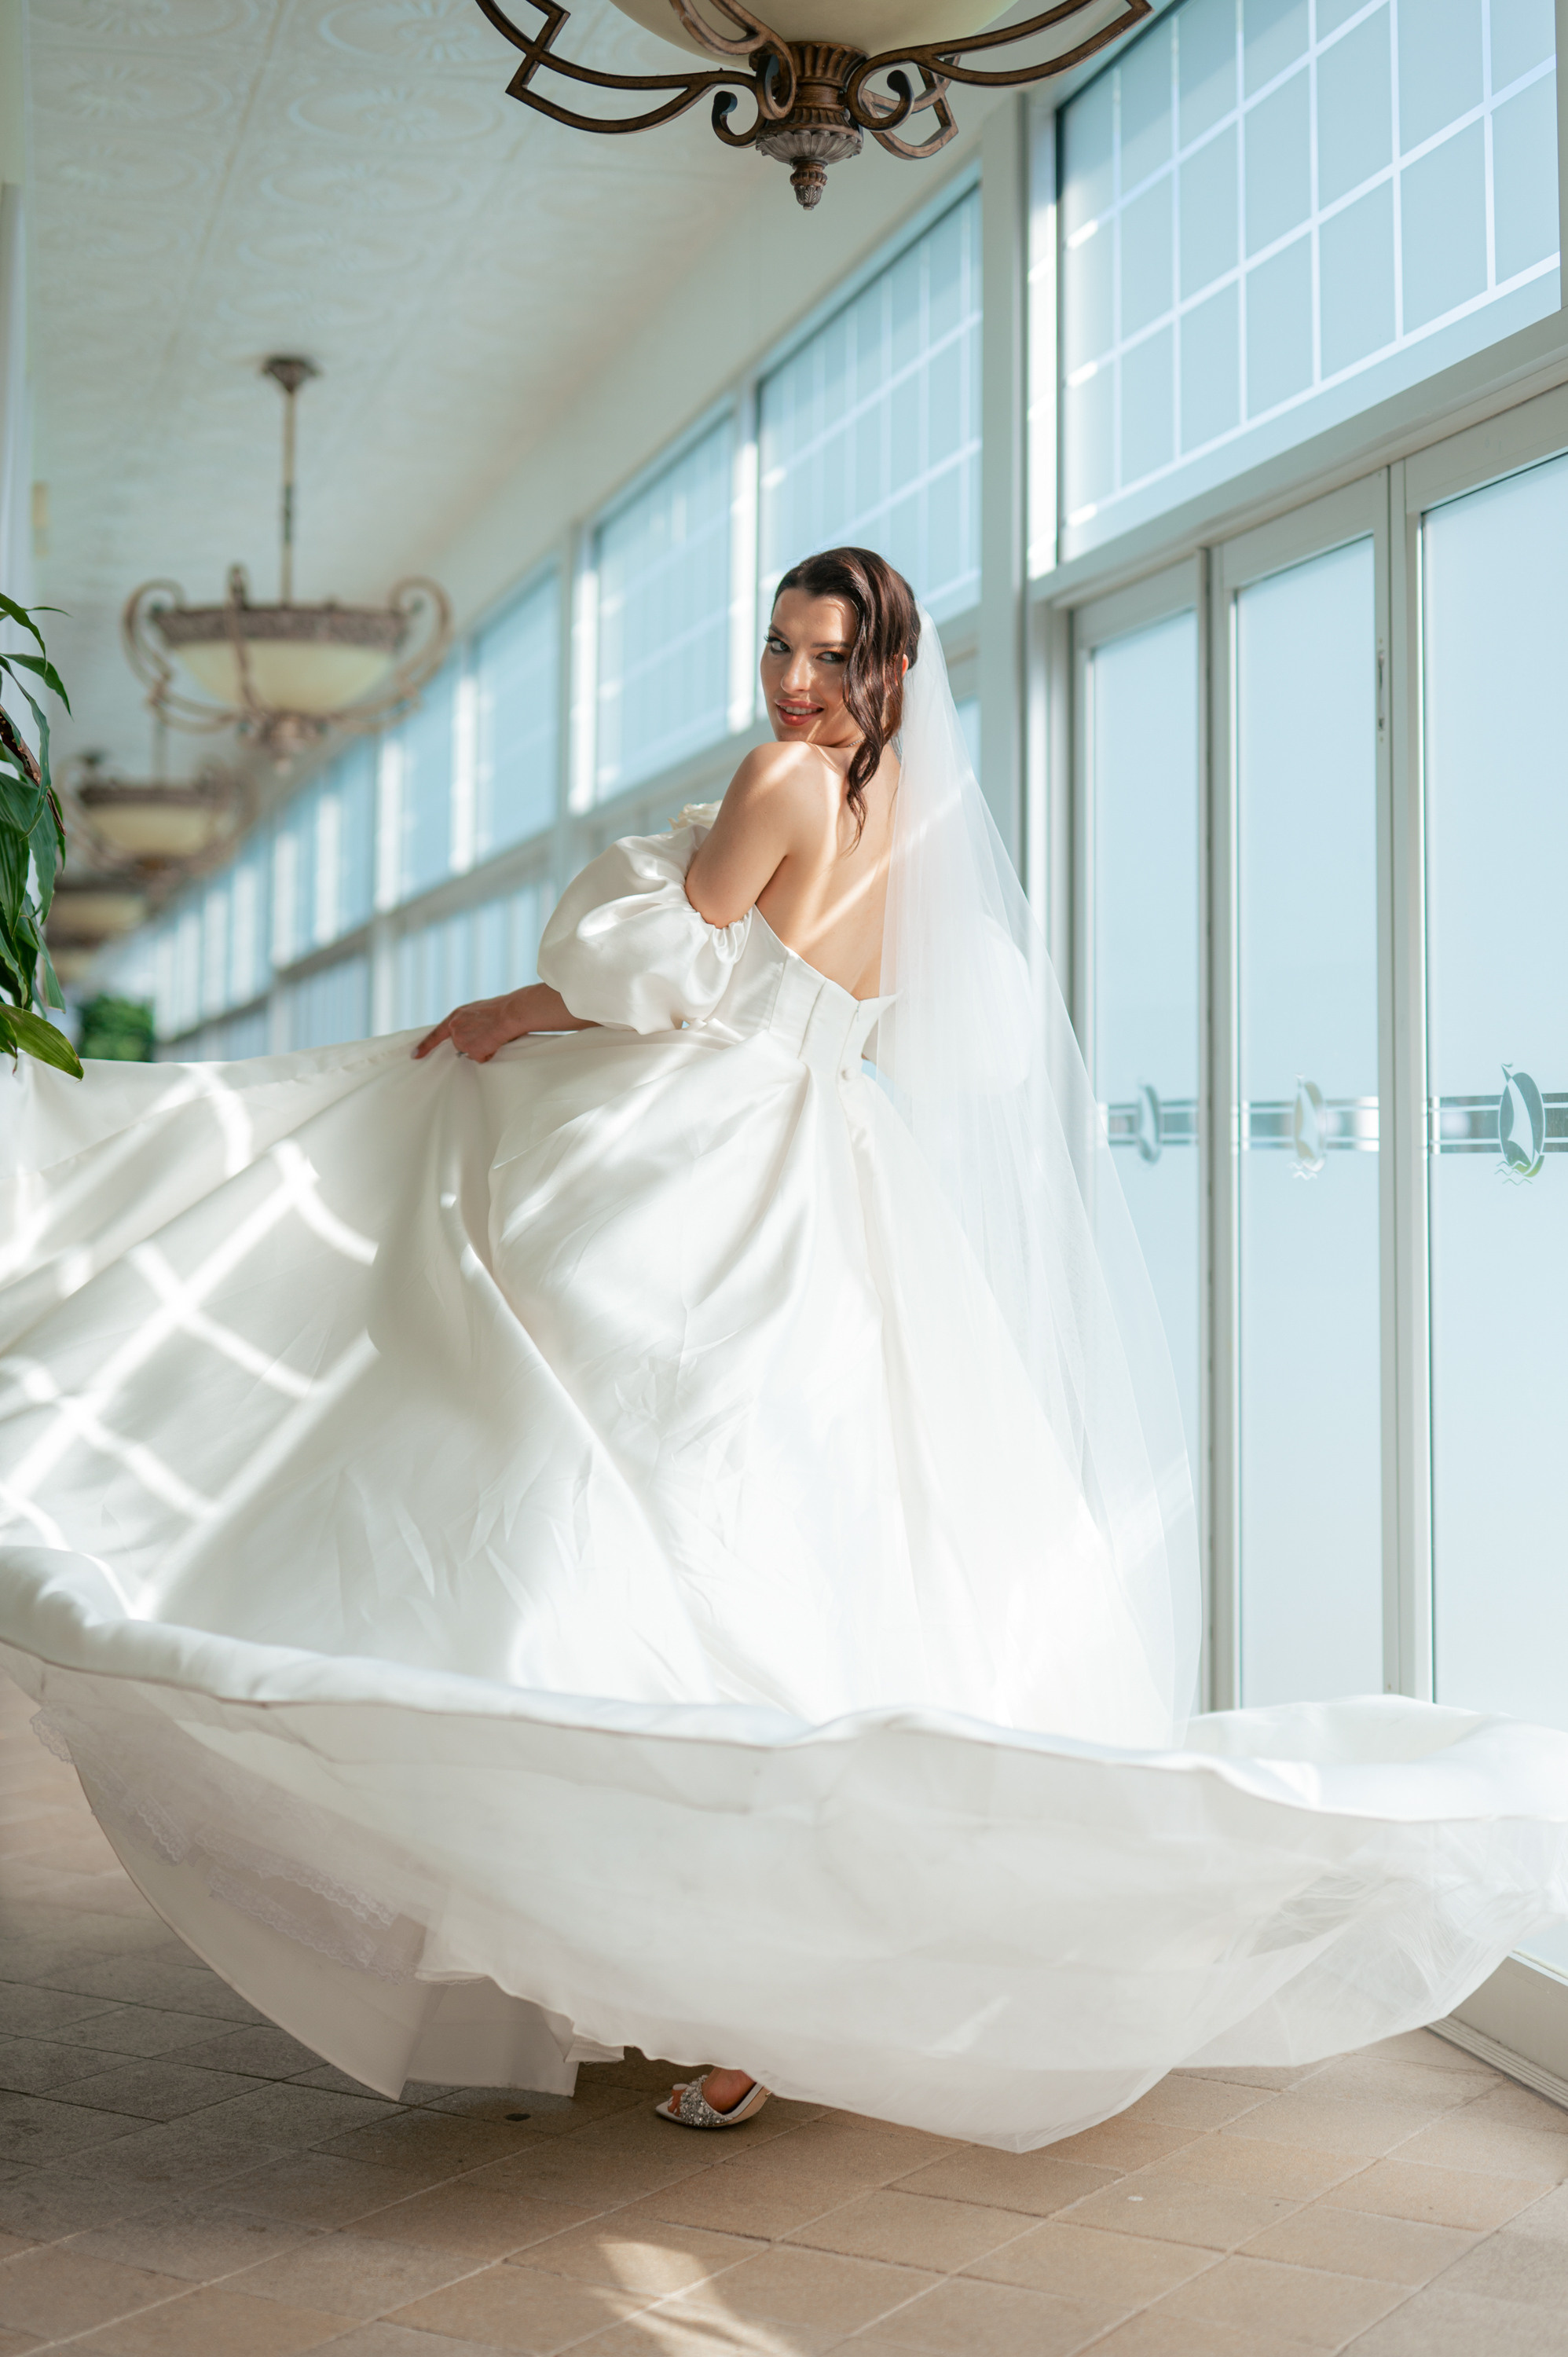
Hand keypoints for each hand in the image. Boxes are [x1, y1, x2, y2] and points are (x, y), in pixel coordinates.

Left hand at [414, 984, 592, 1060]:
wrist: (511, 1012)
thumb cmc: (502, 1009)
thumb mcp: (479, 1011)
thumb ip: (470, 1022)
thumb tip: (474, 1036)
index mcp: (456, 1015)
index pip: (436, 1034)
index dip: (425, 1045)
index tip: (414, 1055)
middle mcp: (455, 1028)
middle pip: (460, 1045)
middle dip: (473, 1043)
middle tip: (488, 1033)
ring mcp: (462, 1040)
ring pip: (472, 1053)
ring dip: (483, 1049)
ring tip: (495, 1036)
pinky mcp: (471, 1050)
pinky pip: (482, 1059)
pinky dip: (490, 1054)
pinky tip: (496, 1042)